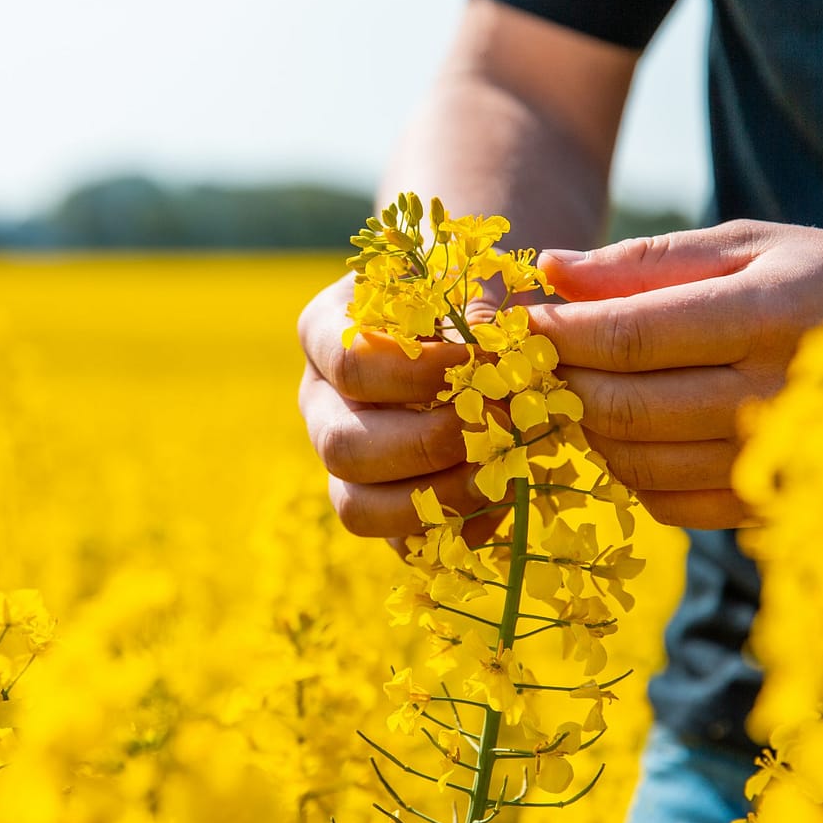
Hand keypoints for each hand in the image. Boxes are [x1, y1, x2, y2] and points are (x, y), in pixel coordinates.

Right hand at [297, 273, 502, 546]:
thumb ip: (476, 305)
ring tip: (499, 471)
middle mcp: (321, 402)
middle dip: (427, 444)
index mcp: (326, 334)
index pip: (350, 363)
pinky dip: (456, 532)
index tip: (483, 360)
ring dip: (438, 497)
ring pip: (356, 508)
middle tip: (494, 425)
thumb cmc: (465, 291)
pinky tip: (501, 498)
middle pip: (342, 447)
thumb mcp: (464, 278)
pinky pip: (401, 544)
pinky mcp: (381, 507)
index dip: (418, 371)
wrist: (468, 326)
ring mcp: (343, 462)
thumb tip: (499, 347)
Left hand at [527, 220, 822, 528]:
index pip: (632, 336)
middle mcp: (774, 397)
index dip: (562, 333)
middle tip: (536, 360)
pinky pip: (667, 504)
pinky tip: (629, 431)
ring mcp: (776, 461)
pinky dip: (627, 472)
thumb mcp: (749, 245)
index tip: (520, 321)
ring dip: (586, 429)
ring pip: (637, 463)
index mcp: (768, 316)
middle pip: (625, 407)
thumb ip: (646, 262)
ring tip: (579, 389)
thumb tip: (551, 270)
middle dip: (560, 384)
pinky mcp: (772, 505)